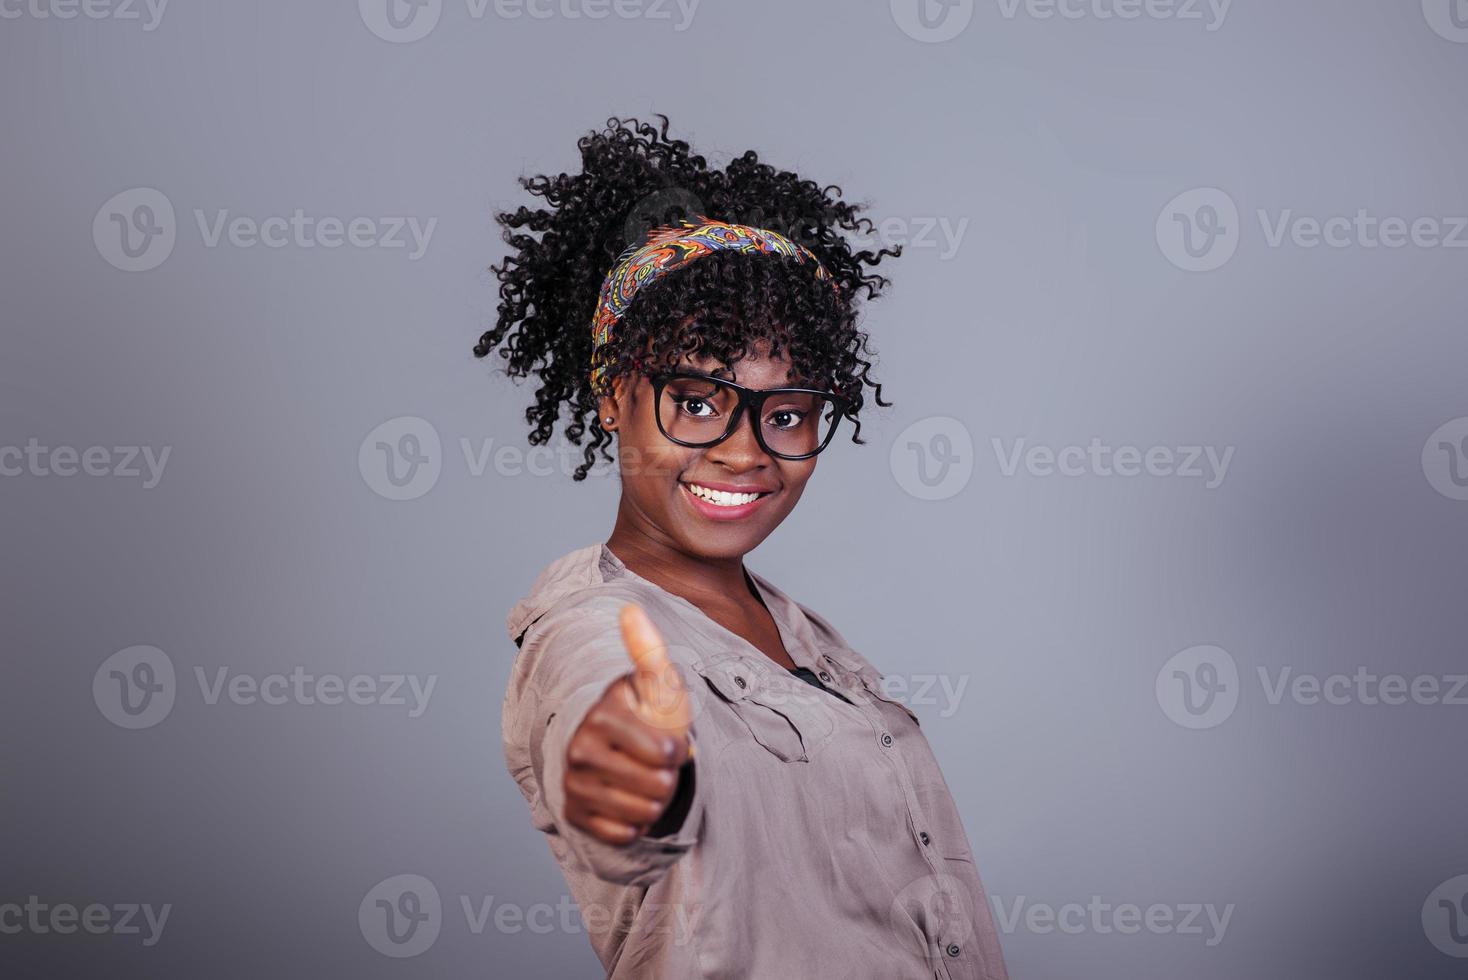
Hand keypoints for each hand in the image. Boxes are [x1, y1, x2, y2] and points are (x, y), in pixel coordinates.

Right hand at [563, 603, 694, 845]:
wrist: (609, 746)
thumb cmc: (642, 711)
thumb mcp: (654, 681)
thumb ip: (648, 649)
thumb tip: (631, 608)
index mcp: (602, 715)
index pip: (667, 754)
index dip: (677, 749)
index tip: (665, 738)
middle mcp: (579, 749)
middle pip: (658, 786)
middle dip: (667, 776)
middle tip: (654, 762)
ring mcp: (572, 784)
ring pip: (643, 813)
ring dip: (653, 800)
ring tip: (643, 778)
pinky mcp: (572, 814)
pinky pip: (624, 833)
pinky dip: (634, 823)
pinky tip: (626, 800)